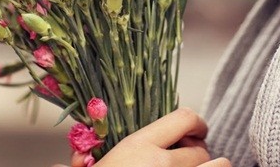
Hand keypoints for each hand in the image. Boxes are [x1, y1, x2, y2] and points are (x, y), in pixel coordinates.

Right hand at [51, 108, 232, 166]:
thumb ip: (80, 163)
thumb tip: (61, 165)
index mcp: (138, 146)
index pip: (184, 117)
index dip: (196, 122)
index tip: (196, 130)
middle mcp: (162, 163)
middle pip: (200, 148)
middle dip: (199, 153)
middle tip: (192, 160)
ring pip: (219, 166)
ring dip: (216, 166)